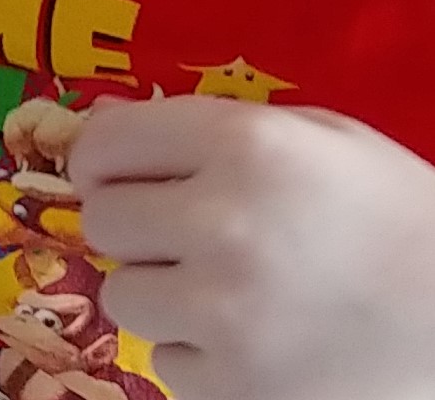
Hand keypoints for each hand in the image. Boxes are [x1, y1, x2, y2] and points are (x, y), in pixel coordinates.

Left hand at [72, 95, 434, 399]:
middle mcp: (224, 225)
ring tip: (233, 291)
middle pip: (102, 221)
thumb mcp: (320, 140)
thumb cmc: (393, 216)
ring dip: (163, 294)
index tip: (118, 175)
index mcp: (246, 147)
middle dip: (136, 227)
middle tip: (188, 237)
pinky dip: (201, 355)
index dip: (102, 160)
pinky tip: (259, 339)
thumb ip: (207, 126)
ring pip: (122, 295)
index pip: (104, 143)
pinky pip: (164, 361)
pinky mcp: (235, 386)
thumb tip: (100, 122)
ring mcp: (226, 313)